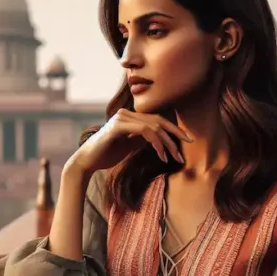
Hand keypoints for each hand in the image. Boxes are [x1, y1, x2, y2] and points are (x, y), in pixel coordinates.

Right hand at [69, 109, 192, 173]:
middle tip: (190, 143)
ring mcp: (121, 118)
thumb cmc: (106, 155)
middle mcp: (125, 113)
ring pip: (153, 126)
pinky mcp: (117, 127)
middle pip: (158, 120)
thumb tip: (161, 138)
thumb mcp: (129, 146)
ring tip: (174, 157)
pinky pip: (144, 131)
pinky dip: (156, 143)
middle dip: (175, 133)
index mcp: (128, 116)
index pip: (156, 119)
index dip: (173, 129)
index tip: (187, 140)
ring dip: (167, 142)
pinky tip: (161, 155)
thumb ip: (142, 139)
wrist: (86, 162)